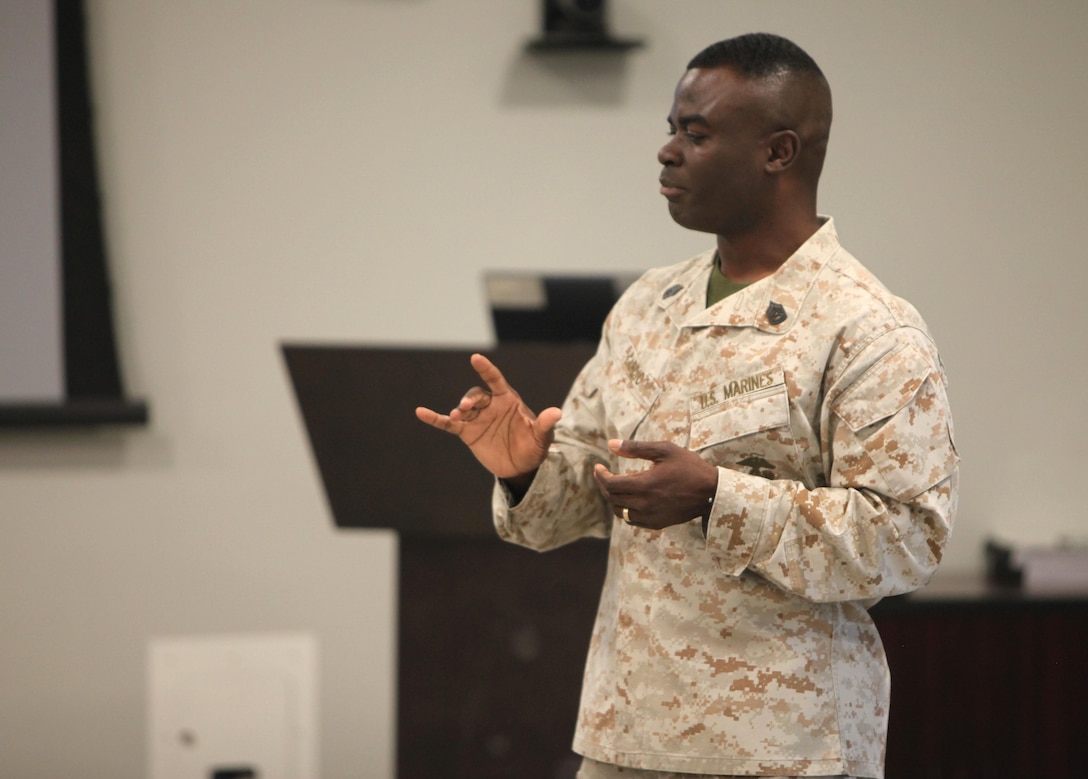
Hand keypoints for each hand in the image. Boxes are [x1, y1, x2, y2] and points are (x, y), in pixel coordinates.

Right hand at [415, 353, 561, 480]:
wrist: (521, 467)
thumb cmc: (533, 447)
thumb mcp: (541, 437)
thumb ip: (546, 424)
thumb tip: (557, 413)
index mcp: (508, 400)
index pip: (496, 380)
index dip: (486, 369)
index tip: (475, 358)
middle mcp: (490, 406)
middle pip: (476, 395)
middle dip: (470, 399)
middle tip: (466, 407)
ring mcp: (477, 418)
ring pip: (463, 408)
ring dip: (458, 410)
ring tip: (457, 416)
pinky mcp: (467, 433)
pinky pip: (448, 423)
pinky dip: (435, 418)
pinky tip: (421, 412)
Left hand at [594, 439, 717, 529]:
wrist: (711, 492)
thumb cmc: (689, 467)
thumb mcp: (665, 450)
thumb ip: (636, 448)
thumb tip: (611, 445)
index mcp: (645, 485)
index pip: (611, 485)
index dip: (600, 476)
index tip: (598, 467)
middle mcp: (645, 504)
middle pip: (612, 499)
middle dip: (604, 486)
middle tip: (603, 475)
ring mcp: (651, 517)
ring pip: (620, 512)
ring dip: (613, 500)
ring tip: (614, 487)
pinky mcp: (657, 524)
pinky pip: (632, 520)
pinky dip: (625, 510)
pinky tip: (628, 499)